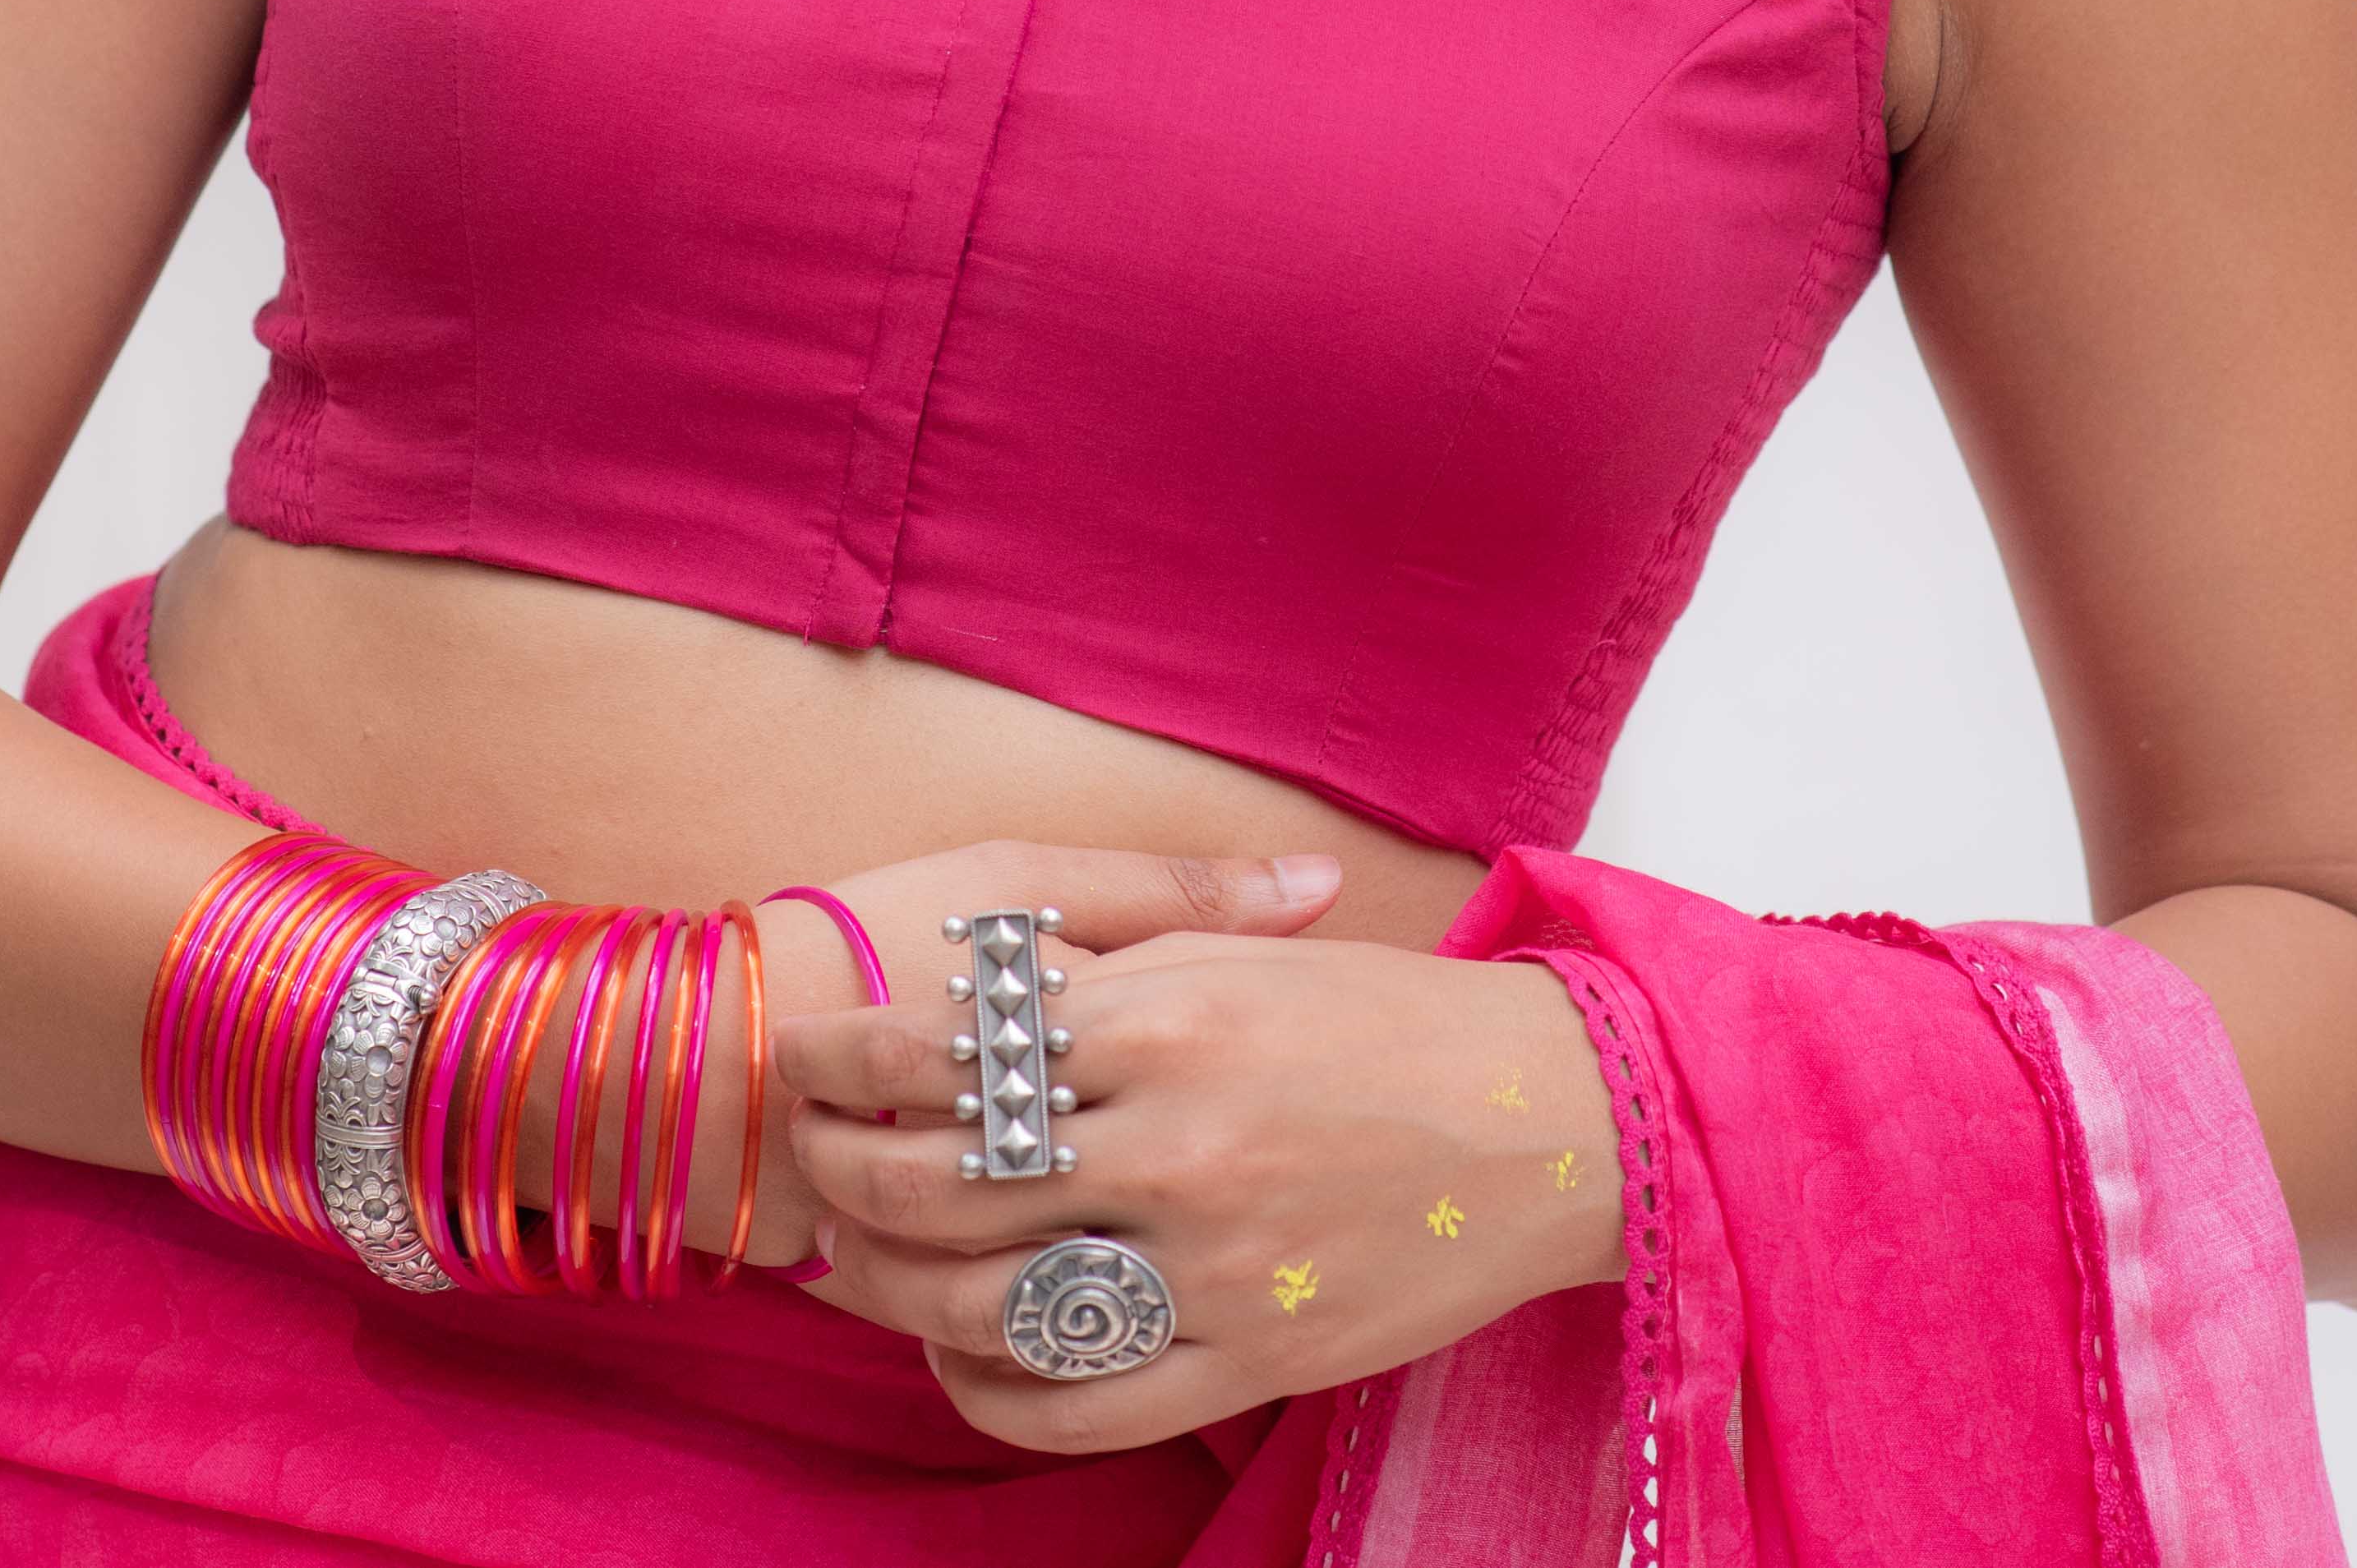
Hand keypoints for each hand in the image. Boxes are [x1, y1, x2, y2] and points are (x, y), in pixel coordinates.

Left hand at [773, 854, 1623, 1448]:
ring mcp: (1211, 1265)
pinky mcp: (1250, 1359)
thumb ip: (1124, 956)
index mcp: (1173, 1019)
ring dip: (891, 1283)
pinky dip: (987, 1386)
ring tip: (853, 1256)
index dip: (855, 1054)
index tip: (807, 1053)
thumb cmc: (1397, 1020)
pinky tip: (953, 1352)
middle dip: (846, 1167)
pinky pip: (1076, 1401)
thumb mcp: (1252, 958)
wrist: (1549, 1120)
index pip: (956, 1045)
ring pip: (989, 1297)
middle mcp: (1177, 1142)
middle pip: (947, 1176)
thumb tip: (998, 956)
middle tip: (810, 1153)